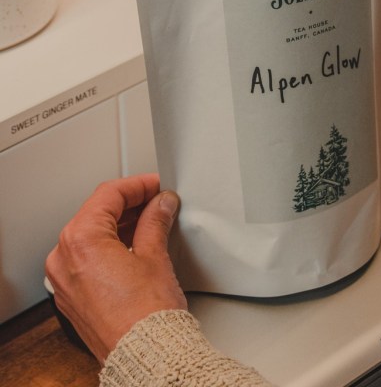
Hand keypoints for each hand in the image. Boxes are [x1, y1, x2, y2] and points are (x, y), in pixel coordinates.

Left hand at [45, 174, 187, 362]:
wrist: (144, 353)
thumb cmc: (146, 314)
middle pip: (96, 214)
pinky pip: (88, 258)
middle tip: (158, 200)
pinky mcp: (72, 296)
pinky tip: (137, 245)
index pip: (108, 195)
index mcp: (80, 241)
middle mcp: (63, 259)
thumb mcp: (155, 254)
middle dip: (130, 204)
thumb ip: (156, 220)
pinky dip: (111, 246)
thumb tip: (161, 204)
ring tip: (153, 221)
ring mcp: (64, 280)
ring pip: (91, 236)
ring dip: (121, 225)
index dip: (138, 185)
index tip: (157, 185)